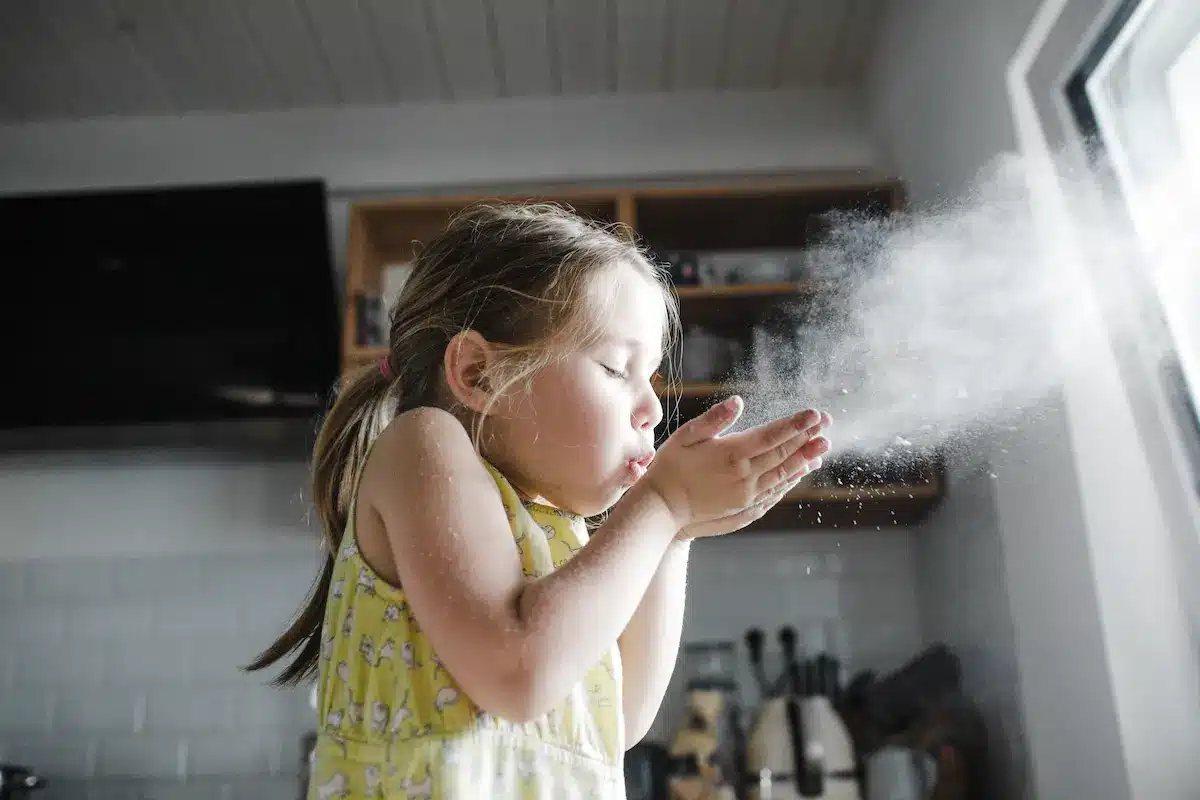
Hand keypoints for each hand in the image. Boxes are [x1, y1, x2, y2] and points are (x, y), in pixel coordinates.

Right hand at [642, 395, 830, 538]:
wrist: (662, 509)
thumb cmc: (670, 468)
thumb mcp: (685, 437)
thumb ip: (714, 419)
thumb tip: (738, 401)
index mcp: (732, 454)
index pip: (773, 435)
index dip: (796, 424)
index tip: (815, 414)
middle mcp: (746, 476)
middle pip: (784, 454)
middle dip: (807, 438)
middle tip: (827, 425)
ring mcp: (748, 495)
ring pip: (785, 475)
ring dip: (805, 459)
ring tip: (822, 447)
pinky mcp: (746, 509)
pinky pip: (776, 493)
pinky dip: (791, 480)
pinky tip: (800, 472)